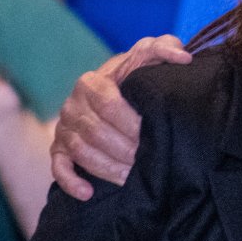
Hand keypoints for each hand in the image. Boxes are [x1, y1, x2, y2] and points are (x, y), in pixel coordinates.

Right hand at [48, 35, 190, 198]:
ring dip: (107, 168)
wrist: (113, 91)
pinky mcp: (59, 148)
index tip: (153, 133)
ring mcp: (64, 128)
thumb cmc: (134, 76)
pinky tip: (88, 192)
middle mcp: (72, 104)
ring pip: (81, 151)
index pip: (108, 104)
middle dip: (124, 149)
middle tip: (148, 161)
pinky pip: (59, 167)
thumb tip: (183, 57)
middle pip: (95, 132)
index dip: (131, 123)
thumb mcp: (149, 57)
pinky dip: (71, 181)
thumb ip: (165, 48)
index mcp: (91, 82)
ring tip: (133, 177)